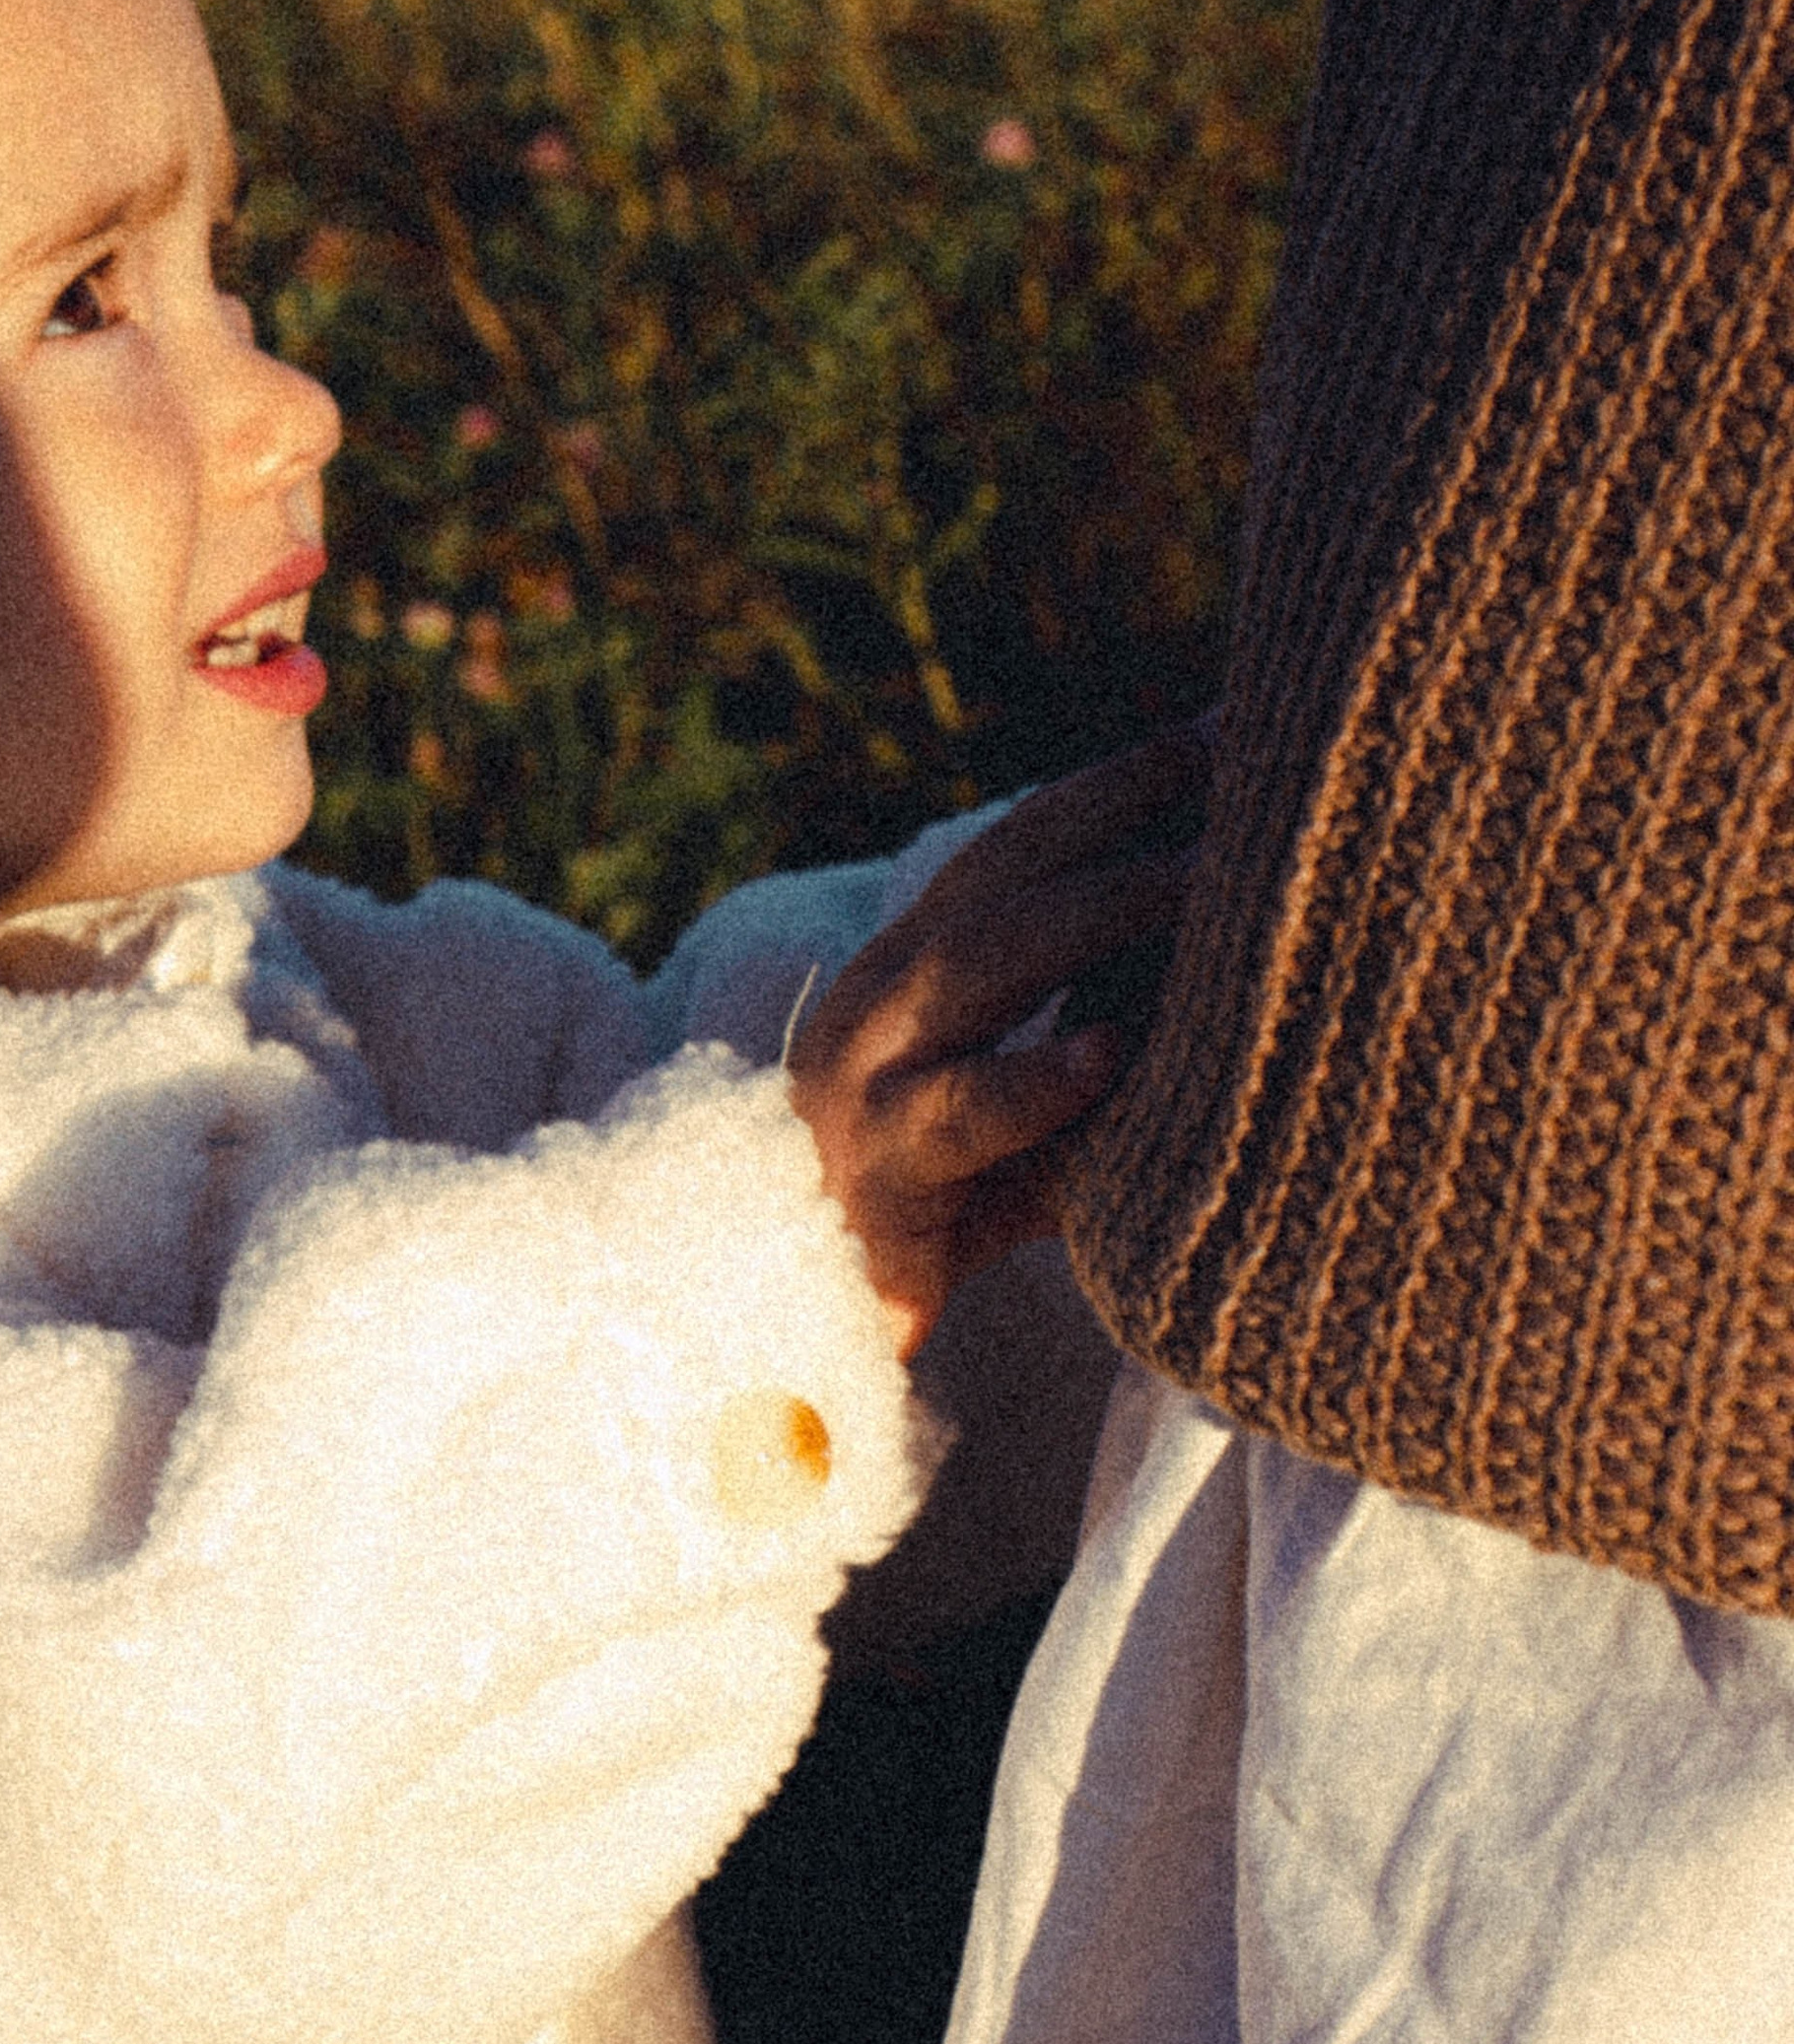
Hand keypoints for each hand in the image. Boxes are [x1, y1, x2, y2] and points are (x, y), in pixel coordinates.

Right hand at [786, 721, 1210, 1357]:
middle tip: (1244, 767)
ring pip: (982, 962)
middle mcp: (887, 992)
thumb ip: (1098, 1027)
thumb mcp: (1017, 1094)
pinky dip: (1034, 1080)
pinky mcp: (876, 1168)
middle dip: (1127, 807)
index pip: (1028, 839)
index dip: (1127, 777)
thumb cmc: (938, 1202)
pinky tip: (1109, 1053)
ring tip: (1208, 878)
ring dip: (1102, 909)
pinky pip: (959, 1113)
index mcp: (919, 959)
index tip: (1233, 725)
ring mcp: (870, 1073)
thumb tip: (1248, 964)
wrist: (795, 1319)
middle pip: (1011, 870)